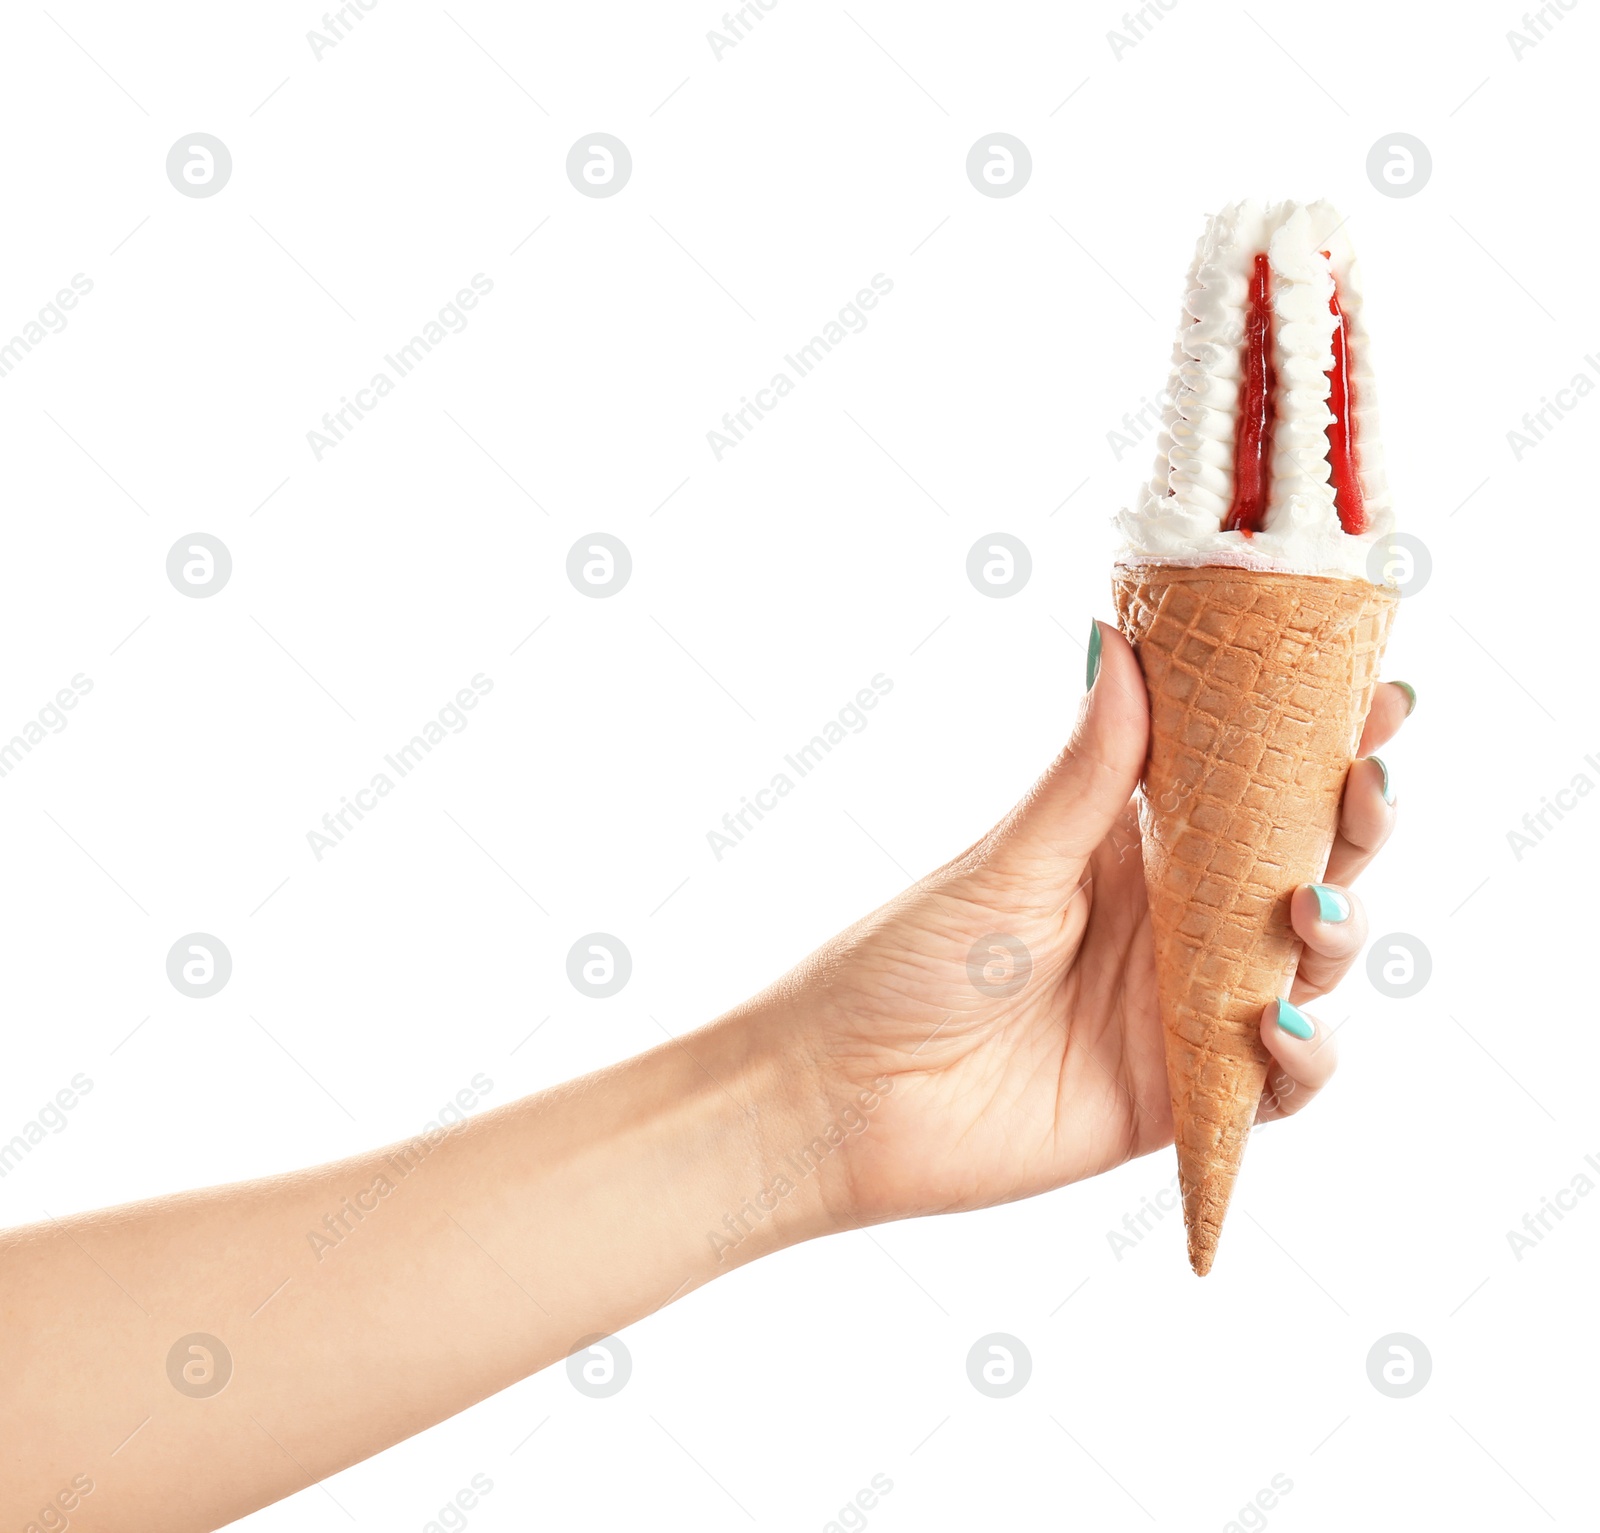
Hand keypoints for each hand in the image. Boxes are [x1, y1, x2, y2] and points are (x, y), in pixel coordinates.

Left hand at [778, 622, 1411, 1228]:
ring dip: (1335, 936)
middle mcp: (1172, 926)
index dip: (1321, 745)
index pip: (1249, 788)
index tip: (1379, 696)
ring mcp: (1182, 1013)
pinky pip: (1275, 1088)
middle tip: (1368, 784)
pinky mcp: (1178, 1100)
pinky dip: (1303, 1063)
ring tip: (1311, 909)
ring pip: (1304, 972)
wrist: (842, 1097)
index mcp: (1131, 850)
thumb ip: (1085, 774)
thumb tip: (1121, 641)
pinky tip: (1280, 1030)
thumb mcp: (1006, 864)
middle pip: (1299, 870)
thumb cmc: (904, 965)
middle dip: (1351, 827)